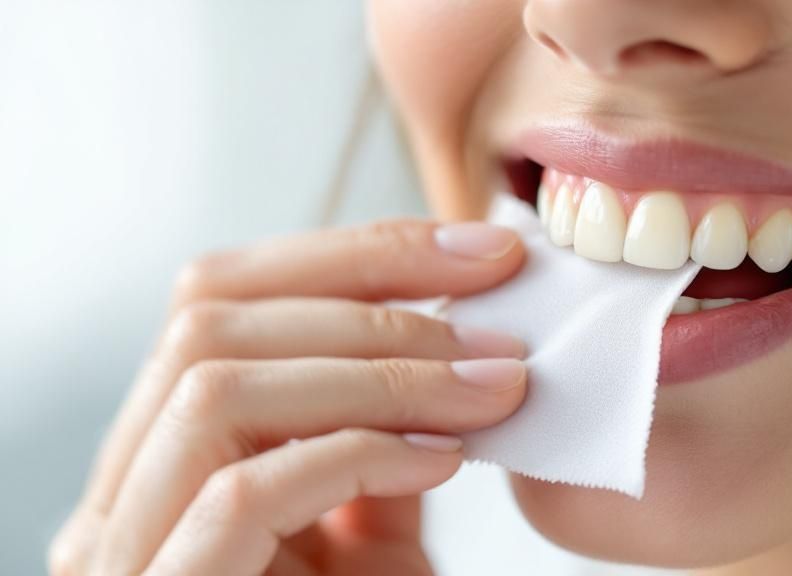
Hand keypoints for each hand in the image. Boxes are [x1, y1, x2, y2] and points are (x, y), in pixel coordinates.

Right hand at [49, 220, 527, 574]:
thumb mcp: (377, 510)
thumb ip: (391, 420)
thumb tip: (470, 318)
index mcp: (167, 442)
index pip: (227, 294)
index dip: (359, 255)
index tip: (484, 250)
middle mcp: (120, 485)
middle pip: (210, 317)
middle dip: (375, 298)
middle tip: (500, 321)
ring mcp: (125, 547)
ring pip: (218, 387)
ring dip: (378, 370)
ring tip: (492, 386)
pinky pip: (244, 492)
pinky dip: (358, 450)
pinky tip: (445, 458)